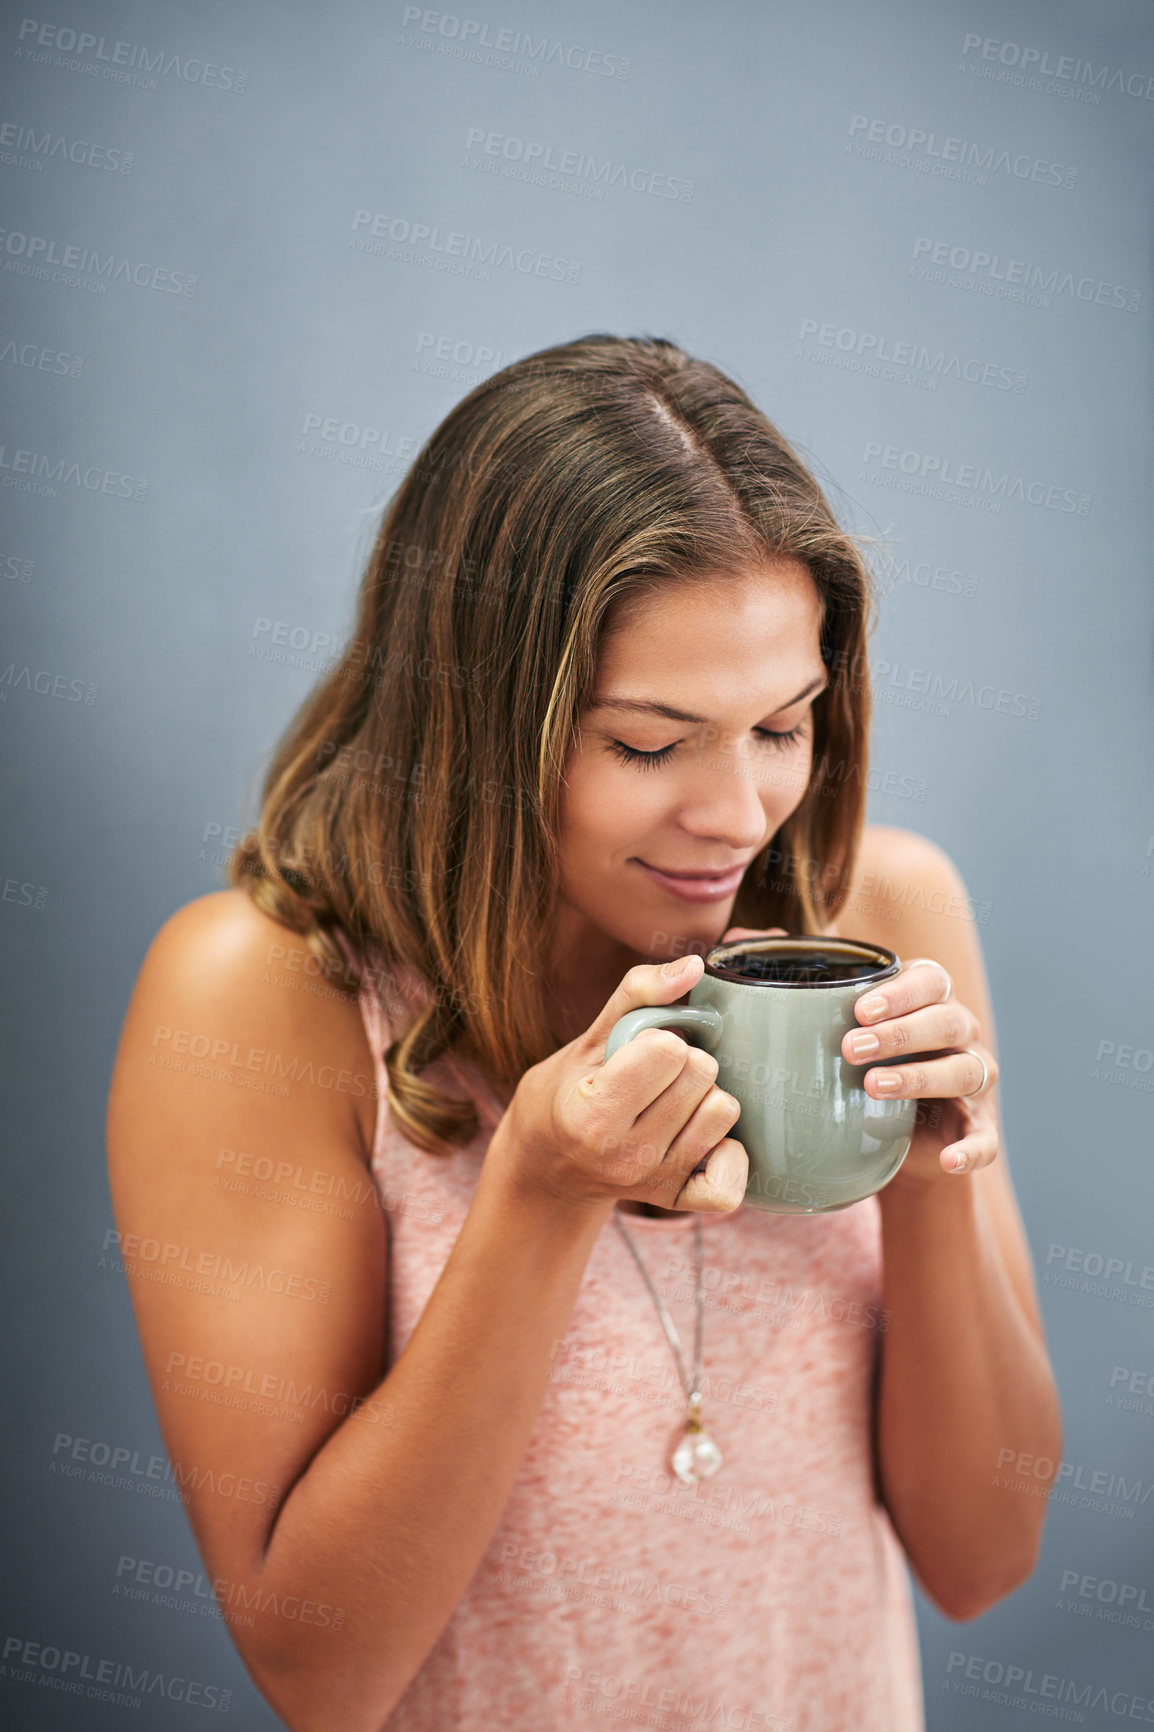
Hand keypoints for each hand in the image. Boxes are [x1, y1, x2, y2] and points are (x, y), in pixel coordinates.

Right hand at [489, 954, 747, 1216]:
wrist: (546, 1167)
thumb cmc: (565, 1092)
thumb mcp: (588, 1038)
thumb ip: (638, 993)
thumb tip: (693, 965)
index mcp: (592, 1112)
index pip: (669, 1051)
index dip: (658, 1039)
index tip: (635, 1052)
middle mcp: (624, 1155)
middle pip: (702, 1075)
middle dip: (685, 1061)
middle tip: (654, 1075)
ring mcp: (652, 1181)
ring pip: (723, 1112)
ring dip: (704, 1096)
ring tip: (672, 1100)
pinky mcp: (675, 1200)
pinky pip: (731, 1182)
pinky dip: (727, 1152)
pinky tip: (702, 1136)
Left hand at [721, 929, 998, 1185]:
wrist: (884, 1134)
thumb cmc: (852, 1059)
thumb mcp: (825, 1019)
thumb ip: (789, 974)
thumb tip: (742, 936)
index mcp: (926, 997)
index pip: (928, 979)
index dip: (899, 992)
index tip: (858, 1010)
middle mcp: (957, 1031)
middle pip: (947, 1020)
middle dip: (901, 1031)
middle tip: (851, 1048)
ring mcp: (972, 1078)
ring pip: (966, 1070)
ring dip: (923, 1076)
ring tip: (874, 1086)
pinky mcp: (976, 1125)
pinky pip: (986, 1137)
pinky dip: (972, 1147)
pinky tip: (948, 1159)